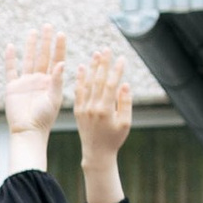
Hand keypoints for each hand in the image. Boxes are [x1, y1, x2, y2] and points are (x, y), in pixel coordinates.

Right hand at [3, 24, 65, 159]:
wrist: (28, 131)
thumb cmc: (44, 118)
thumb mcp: (54, 99)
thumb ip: (57, 80)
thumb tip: (62, 62)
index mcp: (52, 82)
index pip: (57, 60)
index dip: (59, 47)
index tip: (61, 33)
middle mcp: (39, 80)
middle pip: (43, 56)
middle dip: (46, 41)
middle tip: (48, 26)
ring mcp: (26, 82)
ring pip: (28, 59)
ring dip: (31, 46)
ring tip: (33, 31)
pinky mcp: (13, 87)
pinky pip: (11, 70)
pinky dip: (10, 58)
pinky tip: (11, 46)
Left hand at [72, 45, 131, 198]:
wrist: (96, 153)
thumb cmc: (115, 139)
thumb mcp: (125, 123)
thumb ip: (125, 103)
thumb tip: (125, 84)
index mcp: (105, 110)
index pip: (111, 85)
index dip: (116, 71)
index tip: (121, 58)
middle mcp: (92, 107)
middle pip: (98, 81)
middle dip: (104, 64)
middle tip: (107, 49)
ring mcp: (83, 108)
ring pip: (88, 84)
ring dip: (92, 67)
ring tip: (96, 54)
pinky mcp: (77, 110)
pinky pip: (78, 92)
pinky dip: (80, 79)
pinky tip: (82, 67)